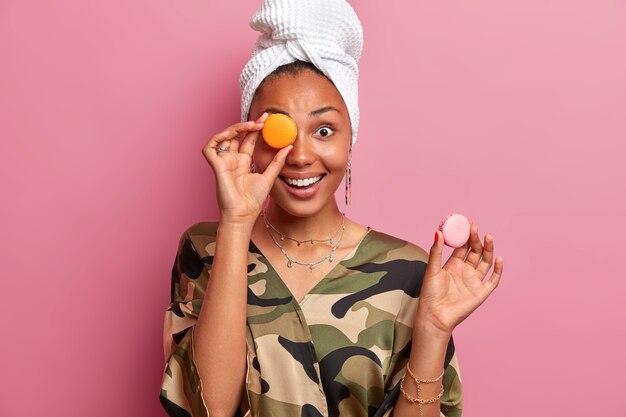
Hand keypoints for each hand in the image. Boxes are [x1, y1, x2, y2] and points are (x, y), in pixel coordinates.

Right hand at [202, 113, 292, 224]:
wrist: (244, 214)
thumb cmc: (253, 201)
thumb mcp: (269, 176)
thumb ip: (277, 161)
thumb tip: (289, 147)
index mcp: (242, 162)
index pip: (248, 139)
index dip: (255, 128)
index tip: (267, 119)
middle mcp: (231, 160)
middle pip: (236, 135)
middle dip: (248, 124)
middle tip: (263, 118)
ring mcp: (223, 162)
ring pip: (223, 137)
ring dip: (236, 128)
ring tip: (252, 125)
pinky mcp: (215, 166)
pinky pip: (210, 147)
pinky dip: (218, 137)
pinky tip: (232, 133)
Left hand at [415, 220, 503, 338]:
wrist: (435, 315)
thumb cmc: (430, 294)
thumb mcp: (432, 269)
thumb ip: (436, 251)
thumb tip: (438, 232)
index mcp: (454, 265)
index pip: (463, 246)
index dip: (466, 235)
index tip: (468, 223)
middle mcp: (465, 271)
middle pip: (475, 252)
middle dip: (476, 240)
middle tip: (475, 229)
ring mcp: (474, 281)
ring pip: (485, 262)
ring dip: (488, 250)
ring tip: (488, 237)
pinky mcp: (481, 292)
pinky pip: (493, 280)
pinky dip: (497, 270)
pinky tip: (498, 259)